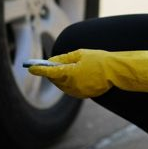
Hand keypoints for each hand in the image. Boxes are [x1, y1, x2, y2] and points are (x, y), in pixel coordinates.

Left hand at [28, 49, 147, 97]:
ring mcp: (78, 91)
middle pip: (55, 80)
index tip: (30, 68)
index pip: (50, 72)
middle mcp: (72, 84)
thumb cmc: (99, 59)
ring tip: (56, 71)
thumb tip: (52, 62)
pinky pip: (70, 90)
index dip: (39, 70)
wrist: (117, 71)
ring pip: (62, 86)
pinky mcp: (84, 95)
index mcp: (71, 73)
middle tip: (44, 67)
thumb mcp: (81, 54)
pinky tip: (68, 77)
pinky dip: (66, 84)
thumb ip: (64, 58)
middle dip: (50, 73)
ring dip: (58, 79)